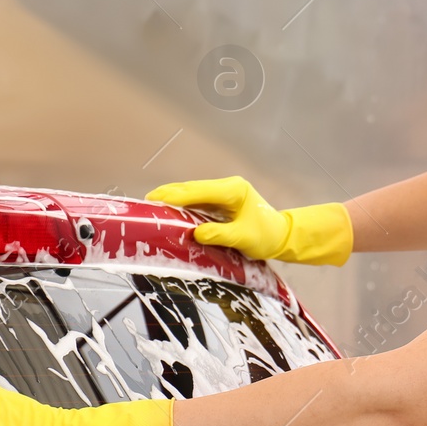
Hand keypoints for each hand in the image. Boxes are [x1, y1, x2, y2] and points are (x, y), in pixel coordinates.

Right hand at [147, 175, 352, 266]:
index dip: (174, 195)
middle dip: (168, 196)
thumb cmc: (265, 236)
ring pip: (192, 194)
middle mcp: (226, 187)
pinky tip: (169, 214)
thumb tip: (194, 233)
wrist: (281, 235)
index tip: (154, 199)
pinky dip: (182, 207)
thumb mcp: (242, 238)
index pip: (198, 191)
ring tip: (152, 209)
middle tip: (145, 205)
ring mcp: (223, 193)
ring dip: (173, 201)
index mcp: (233, 190)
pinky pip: (197, 202)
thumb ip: (218, 234)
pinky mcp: (220, 201)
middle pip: (191, 189)